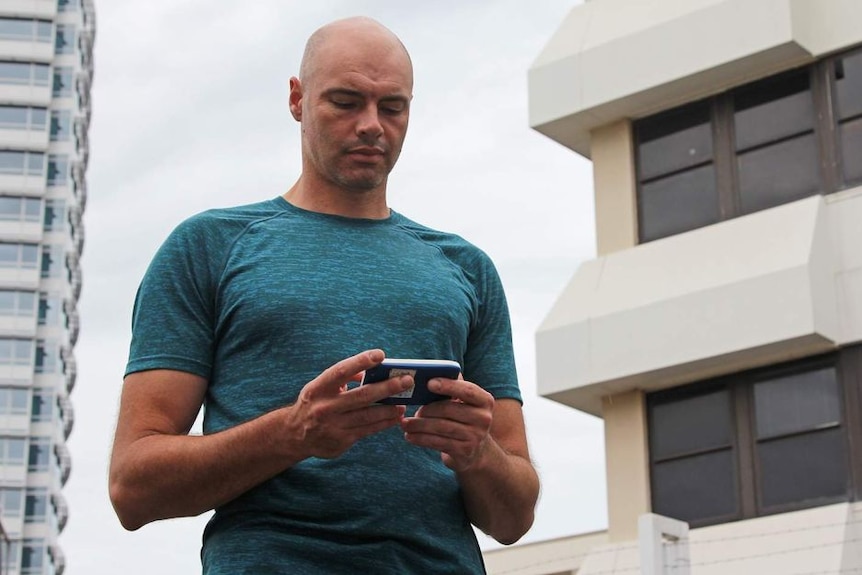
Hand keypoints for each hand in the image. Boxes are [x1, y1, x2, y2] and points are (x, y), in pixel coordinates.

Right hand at [285, 349, 411, 458]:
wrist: (294, 435)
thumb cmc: (315, 403)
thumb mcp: (321, 387)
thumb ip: (344, 378)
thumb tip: (371, 371)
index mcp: (318, 388)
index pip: (341, 371)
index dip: (361, 361)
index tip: (380, 354)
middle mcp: (324, 407)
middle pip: (361, 395)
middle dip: (387, 387)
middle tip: (407, 380)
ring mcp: (333, 426)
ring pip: (368, 415)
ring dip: (389, 408)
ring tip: (404, 402)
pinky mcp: (341, 441)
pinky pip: (368, 430)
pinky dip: (384, 422)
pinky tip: (395, 417)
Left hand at [399, 376, 494, 471]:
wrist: (475, 451)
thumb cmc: (463, 418)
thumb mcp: (464, 402)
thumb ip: (454, 386)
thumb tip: (433, 371)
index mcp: (485, 400)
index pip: (467, 390)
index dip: (448, 386)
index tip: (429, 383)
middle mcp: (484, 418)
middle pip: (449, 410)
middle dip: (427, 409)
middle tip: (411, 410)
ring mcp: (476, 436)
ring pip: (441, 427)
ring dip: (419, 425)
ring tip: (405, 424)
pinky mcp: (465, 452)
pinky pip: (438, 442)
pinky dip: (421, 439)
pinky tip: (409, 436)